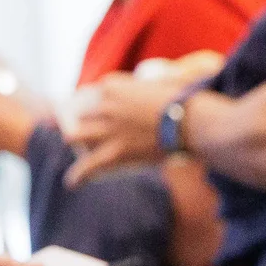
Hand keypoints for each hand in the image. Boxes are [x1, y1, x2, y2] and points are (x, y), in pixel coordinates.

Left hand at [62, 69, 191, 184]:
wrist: (192, 123)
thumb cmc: (186, 101)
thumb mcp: (167, 82)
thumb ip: (158, 83)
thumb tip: (164, 85)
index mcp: (114, 86)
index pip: (100, 90)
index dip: (106, 99)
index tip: (114, 104)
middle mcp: (105, 106)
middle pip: (83, 112)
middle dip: (86, 118)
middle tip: (94, 125)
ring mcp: (107, 130)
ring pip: (74, 135)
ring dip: (75, 139)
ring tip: (76, 146)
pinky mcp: (115, 152)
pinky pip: (88, 166)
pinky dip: (78, 175)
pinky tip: (72, 183)